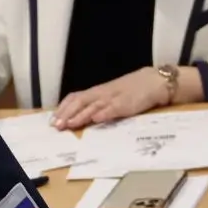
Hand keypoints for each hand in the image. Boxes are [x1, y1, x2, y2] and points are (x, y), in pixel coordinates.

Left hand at [52, 66, 171, 129]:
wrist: (155, 81)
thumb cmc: (133, 90)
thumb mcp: (111, 96)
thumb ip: (98, 104)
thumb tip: (81, 116)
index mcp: (98, 91)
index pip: (76, 97)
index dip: (63, 108)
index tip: (52, 119)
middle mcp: (103, 93)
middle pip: (80, 101)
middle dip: (66, 113)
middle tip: (56, 126)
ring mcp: (115, 98)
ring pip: (93, 105)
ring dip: (80, 115)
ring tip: (69, 124)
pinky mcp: (127, 103)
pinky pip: (114, 108)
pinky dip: (104, 113)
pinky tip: (96, 119)